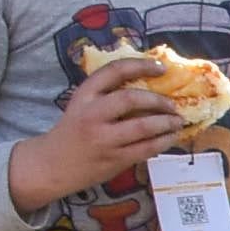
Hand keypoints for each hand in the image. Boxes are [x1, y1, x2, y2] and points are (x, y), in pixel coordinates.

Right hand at [10, 57, 190, 211]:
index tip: (161, 67)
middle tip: (173, 104)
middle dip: (158, 100)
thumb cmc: (72, 132)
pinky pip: (146, 148)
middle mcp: (93, 114)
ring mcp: (104, 138)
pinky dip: (163, 142)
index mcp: (84, 95)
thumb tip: (148, 85)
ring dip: (167, 123)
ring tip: (177, 121)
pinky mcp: (115, 159)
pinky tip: (170, 138)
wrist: (52, 165)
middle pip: (131, 99)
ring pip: (144, 126)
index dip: (140, 65)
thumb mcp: (82, 106)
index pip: (114, 71)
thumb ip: (107, 96)